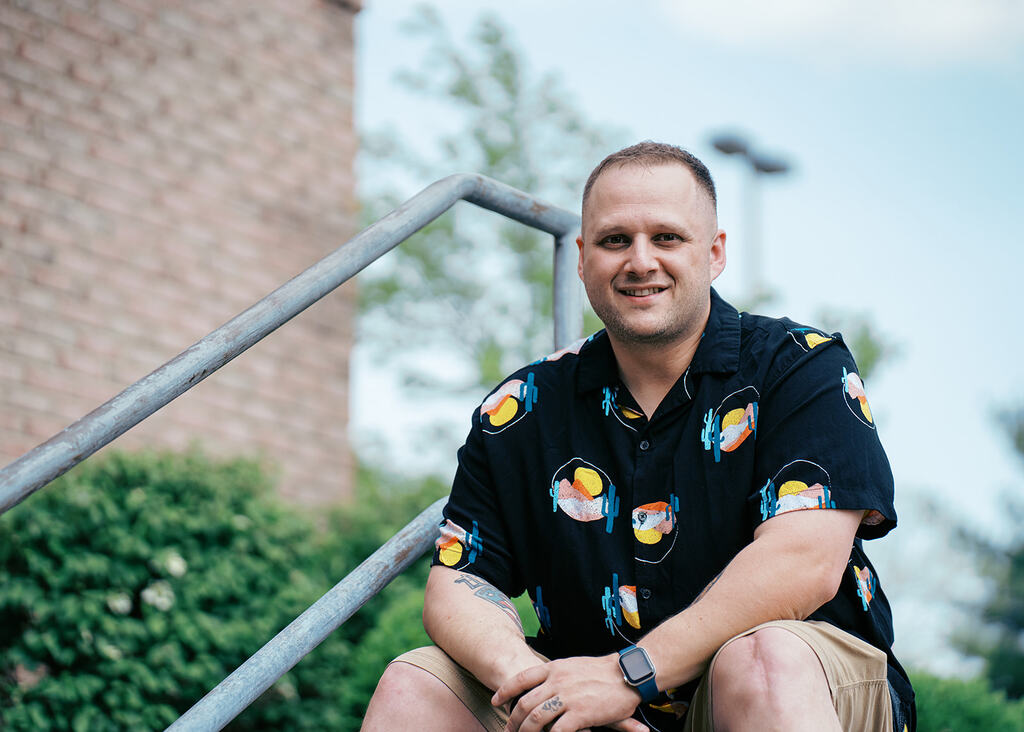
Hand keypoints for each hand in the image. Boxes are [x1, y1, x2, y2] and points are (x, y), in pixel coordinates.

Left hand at [492, 654, 648, 731]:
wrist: (627, 673)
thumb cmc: (602, 671)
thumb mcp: (573, 665)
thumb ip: (556, 675)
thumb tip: (543, 685)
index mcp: (553, 668)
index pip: (521, 678)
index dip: (505, 691)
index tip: (496, 701)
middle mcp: (556, 682)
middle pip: (524, 703)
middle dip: (513, 720)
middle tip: (508, 729)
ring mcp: (567, 698)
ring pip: (535, 719)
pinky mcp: (579, 714)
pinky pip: (556, 731)